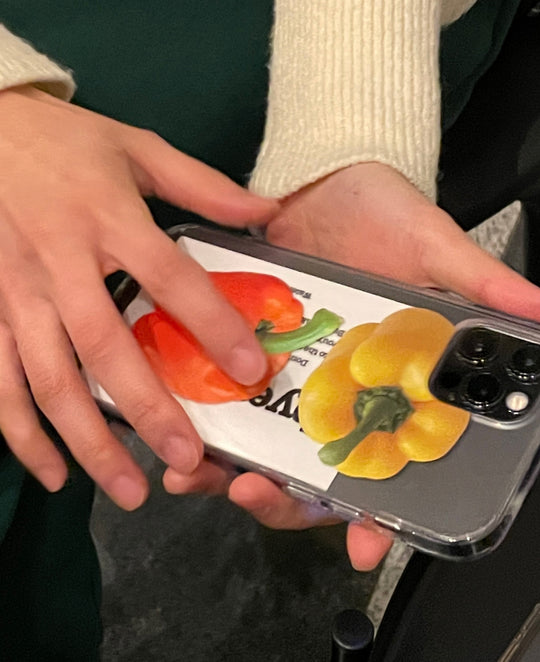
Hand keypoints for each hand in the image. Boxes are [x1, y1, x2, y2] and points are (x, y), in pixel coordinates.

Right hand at [0, 85, 277, 509]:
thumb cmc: (64, 142)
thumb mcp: (136, 148)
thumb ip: (202, 185)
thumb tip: (269, 214)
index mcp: (108, 220)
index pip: (169, 279)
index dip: (211, 325)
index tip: (248, 369)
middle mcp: (62, 265)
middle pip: (106, 349)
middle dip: (148, 410)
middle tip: (186, 460)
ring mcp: (17, 295)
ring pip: (50, 381)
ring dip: (87, 442)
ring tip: (127, 491)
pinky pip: (1, 382)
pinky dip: (21, 435)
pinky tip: (52, 474)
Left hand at [165, 162, 539, 570]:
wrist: (323, 179)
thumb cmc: (383, 216)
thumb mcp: (431, 245)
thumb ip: (476, 281)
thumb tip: (537, 309)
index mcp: (387, 388)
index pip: (386, 466)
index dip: (379, 515)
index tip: (363, 545)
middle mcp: (337, 395)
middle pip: (313, 474)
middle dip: (283, 497)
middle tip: (255, 491)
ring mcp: (287, 379)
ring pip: (259, 448)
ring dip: (228, 471)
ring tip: (197, 474)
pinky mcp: (241, 353)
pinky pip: (220, 400)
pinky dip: (199, 419)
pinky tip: (176, 421)